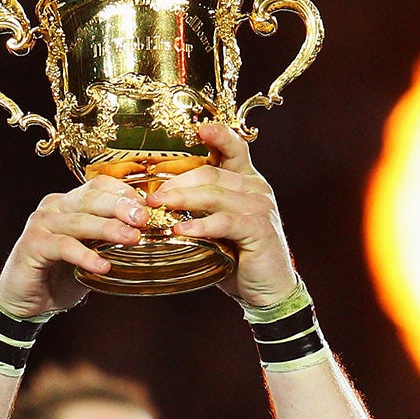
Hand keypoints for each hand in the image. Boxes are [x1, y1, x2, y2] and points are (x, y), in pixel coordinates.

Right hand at [0, 178, 148, 318]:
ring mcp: (41, 224)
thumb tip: (144, 235)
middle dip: (120, 206)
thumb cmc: (59, 276)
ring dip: (108, 229)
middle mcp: (54, 207)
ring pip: (79, 220)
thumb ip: (109, 240)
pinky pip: (63, 246)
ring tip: (132, 238)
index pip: (98, 186)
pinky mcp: (33, 245)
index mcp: (69, 203)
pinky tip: (102, 266)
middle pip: (91, 197)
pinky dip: (85, 255)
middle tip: (143, 218)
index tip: (148, 206)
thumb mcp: (91, 253)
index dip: (123, 193)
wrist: (26, 301)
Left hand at [146, 122, 298, 308]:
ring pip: (215, 194)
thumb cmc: (239, 258)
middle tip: (150, 194)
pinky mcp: (259, 229)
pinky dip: (200, 225)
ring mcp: (260, 207)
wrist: (268, 289)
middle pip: (211, 172)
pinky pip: (225, 221)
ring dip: (182, 199)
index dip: (218, 135)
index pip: (234, 147)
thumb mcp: (218, 228)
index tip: (198, 128)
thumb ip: (199, 210)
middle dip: (177, 181)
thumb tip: (158, 203)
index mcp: (247, 181)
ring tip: (157, 206)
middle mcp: (256, 188)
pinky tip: (181, 230)